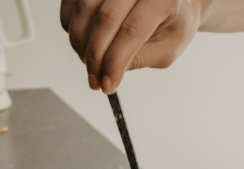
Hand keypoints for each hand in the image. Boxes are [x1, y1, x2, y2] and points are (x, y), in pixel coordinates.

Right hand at [60, 0, 205, 93]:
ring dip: (80, 42)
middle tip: (95, 79)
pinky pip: (71, 3)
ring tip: (89, 61)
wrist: (172, 2)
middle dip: (95, 56)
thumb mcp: (168, 49)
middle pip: (105, 18)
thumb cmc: (173, 24)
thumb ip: (141, 59)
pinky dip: (71, 26)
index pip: (132, 30)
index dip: (115, 61)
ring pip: (84, 7)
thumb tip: (109, 71)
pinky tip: (83, 41)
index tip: (107, 85)